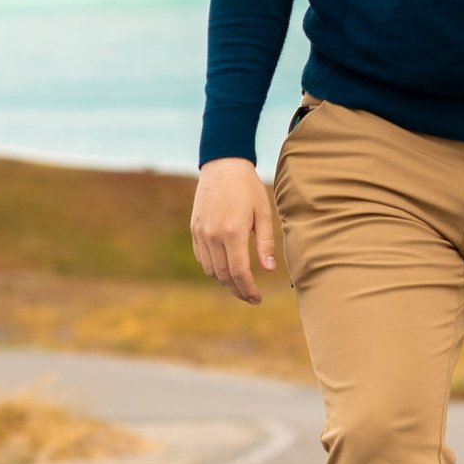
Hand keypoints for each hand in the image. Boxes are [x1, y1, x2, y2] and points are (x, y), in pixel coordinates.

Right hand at [192, 158, 277, 303]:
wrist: (222, 165)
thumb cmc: (248, 188)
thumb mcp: (263, 212)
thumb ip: (265, 242)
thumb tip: (269, 270)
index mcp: (233, 232)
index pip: (239, 272)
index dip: (248, 289)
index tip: (257, 298)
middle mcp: (213, 235)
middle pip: (224, 275)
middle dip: (238, 290)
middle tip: (251, 297)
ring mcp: (201, 233)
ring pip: (211, 270)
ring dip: (225, 282)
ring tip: (241, 284)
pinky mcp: (195, 229)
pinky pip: (202, 258)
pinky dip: (214, 269)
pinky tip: (226, 269)